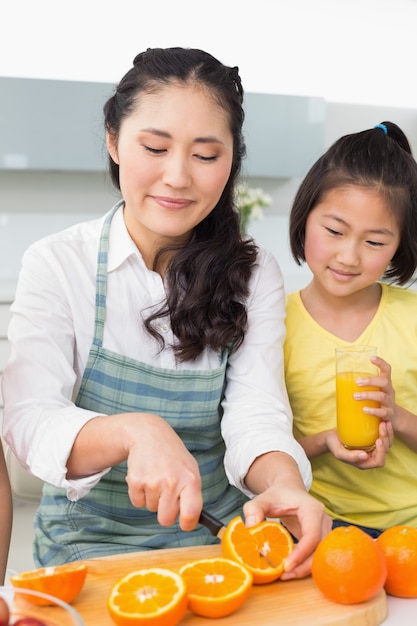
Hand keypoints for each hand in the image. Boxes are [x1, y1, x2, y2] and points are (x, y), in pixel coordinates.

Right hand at [125, 413, 201, 530]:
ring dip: (153, 498)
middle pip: (166, 519)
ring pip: (151, 509)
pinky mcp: (136, 481)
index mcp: (191, 480)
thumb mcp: (190, 470)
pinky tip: (146, 477)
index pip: (190, 513)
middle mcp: (173, 482)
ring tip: (156, 478)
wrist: (150, 435)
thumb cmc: (173, 456)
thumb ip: (193, 495)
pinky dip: (140, 494)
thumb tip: (192, 520)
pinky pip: (138, 502)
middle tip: (166, 495)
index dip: (187, 523)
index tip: (185, 523)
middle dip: (165, 512)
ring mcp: (153, 482)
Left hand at [243, 483, 331, 579]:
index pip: (311, 535)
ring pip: (320, 555)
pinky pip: (316, 554)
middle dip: (304, 566)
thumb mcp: (262, 499)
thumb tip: (250, 527)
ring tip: (285, 575)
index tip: (286, 566)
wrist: (288, 490)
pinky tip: (290, 569)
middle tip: (284, 575)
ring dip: (305, 568)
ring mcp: (324, 530)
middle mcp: (323, 520)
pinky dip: (305, 564)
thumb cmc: (276, 495)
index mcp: (312, 509)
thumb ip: (254, 509)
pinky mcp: (321, 538)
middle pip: (320, 549)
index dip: (301, 553)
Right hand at [326, 421, 392, 468]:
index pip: (379, 461)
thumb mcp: (339, 452)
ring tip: (385, 422)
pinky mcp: (371, 440)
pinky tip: (383, 421)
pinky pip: (382, 437)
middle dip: (386, 438)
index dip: (381, 451)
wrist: (330, 437)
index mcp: (364, 463)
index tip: (378, 439)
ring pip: (386, 444)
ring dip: (388, 433)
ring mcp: (372, 448)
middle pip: (385, 451)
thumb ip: (351, 457)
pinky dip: (385, 430)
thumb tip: (365, 456)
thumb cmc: (333, 445)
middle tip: (382, 425)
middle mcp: (370, 457)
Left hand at [354, 355, 395, 425]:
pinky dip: (373, 411)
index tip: (371, 358)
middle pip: (384, 382)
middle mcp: (389, 391)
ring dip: (368, 395)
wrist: (393, 419)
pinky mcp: (388, 415)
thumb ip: (362, 385)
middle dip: (370, 381)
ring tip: (355, 396)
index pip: (387, 370)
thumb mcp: (374, 390)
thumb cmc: (378, 401)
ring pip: (382, 396)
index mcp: (385, 383)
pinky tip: (364, 410)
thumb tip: (338, 379)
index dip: (381, 363)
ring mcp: (390, 403)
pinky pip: (382, 412)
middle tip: (357, 382)